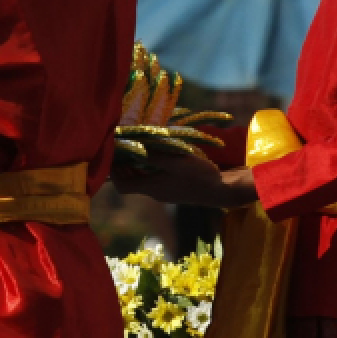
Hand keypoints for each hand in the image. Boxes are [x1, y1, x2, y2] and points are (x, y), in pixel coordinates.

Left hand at [113, 147, 259, 208]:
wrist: (222, 191)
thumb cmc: (199, 176)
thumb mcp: (176, 161)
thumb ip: (154, 154)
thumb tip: (134, 146)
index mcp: (151, 187)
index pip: (122, 186)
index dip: (113, 173)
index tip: (113, 154)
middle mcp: (155, 192)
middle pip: (131, 181)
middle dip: (124, 165)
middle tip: (124, 145)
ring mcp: (165, 192)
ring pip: (142, 178)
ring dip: (138, 164)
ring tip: (139, 146)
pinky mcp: (174, 188)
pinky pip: (154, 178)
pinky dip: (150, 166)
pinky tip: (157, 153)